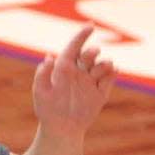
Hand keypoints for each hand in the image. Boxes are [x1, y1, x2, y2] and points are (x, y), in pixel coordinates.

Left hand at [32, 23, 117, 137]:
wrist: (60, 129)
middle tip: (92, 53)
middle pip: (89, 55)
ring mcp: (91, 81)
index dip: (81, 35)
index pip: (74, 47)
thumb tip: (48, 57)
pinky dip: (113, 73)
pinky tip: (114, 71)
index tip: (90, 26)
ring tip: (102, 68)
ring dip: (104, 63)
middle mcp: (79, 71)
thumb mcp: (40, 91)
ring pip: (102, 65)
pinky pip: (110, 79)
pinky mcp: (101, 92)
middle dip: (92, 52)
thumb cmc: (47, 109)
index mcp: (64, 67)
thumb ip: (42, 74)